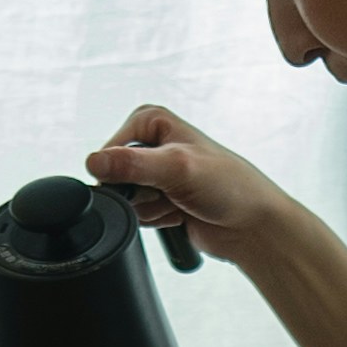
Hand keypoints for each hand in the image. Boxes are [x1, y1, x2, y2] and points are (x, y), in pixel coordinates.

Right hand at [88, 105, 279, 266]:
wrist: (252, 225)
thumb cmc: (230, 187)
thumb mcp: (177, 168)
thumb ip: (132, 164)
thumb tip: (93, 161)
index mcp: (153, 121)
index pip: (110, 149)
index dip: (124, 171)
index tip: (154, 178)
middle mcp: (152, 144)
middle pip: (116, 177)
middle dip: (140, 194)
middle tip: (170, 192)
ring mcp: (156, 174)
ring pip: (126, 200)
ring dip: (151, 209)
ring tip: (180, 203)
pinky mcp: (160, 200)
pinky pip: (138, 216)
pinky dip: (157, 220)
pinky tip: (180, 214)